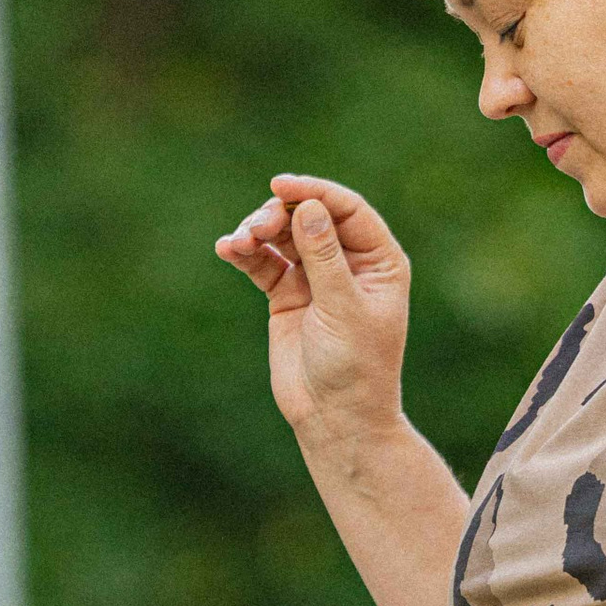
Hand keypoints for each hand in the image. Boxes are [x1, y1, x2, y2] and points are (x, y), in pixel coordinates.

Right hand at [215, 175, 412, 473]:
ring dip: (258, 232)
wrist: (335, 419)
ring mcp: (315, 278)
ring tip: (239, 242)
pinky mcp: (287, 296)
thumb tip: (308, 207)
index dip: (314, 192)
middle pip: (310, 217)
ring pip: (283, 236)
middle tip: (256, 228)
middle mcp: (348, 263)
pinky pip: (264, 263)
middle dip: (279, 215)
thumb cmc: (354, 367)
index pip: (346, 210)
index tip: (280, 186)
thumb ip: (324, 257)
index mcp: (379, 260)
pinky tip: (227, 249)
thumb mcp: (342, 308)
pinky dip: (246, 253)